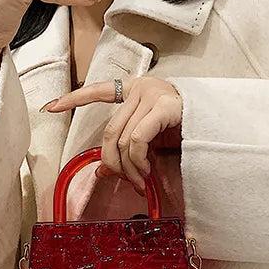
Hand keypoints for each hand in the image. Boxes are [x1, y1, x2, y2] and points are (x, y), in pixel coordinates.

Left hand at [42, 76, 182, 194]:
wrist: (218, 126)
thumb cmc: (184, 131)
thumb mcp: (149, 139)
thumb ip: (126, 147)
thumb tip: (102, 171)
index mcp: (135, 89)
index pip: (99, 90)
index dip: (73, 98)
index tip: (50, 107)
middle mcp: (141, 87)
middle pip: (109, 130)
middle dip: (111, 161)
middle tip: (123, 180)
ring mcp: (153, 95)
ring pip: (122, 138)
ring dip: (128, 167)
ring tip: (140, 180)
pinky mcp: (165, 107)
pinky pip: (137, 139)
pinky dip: (137, 160)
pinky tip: (146, 171)